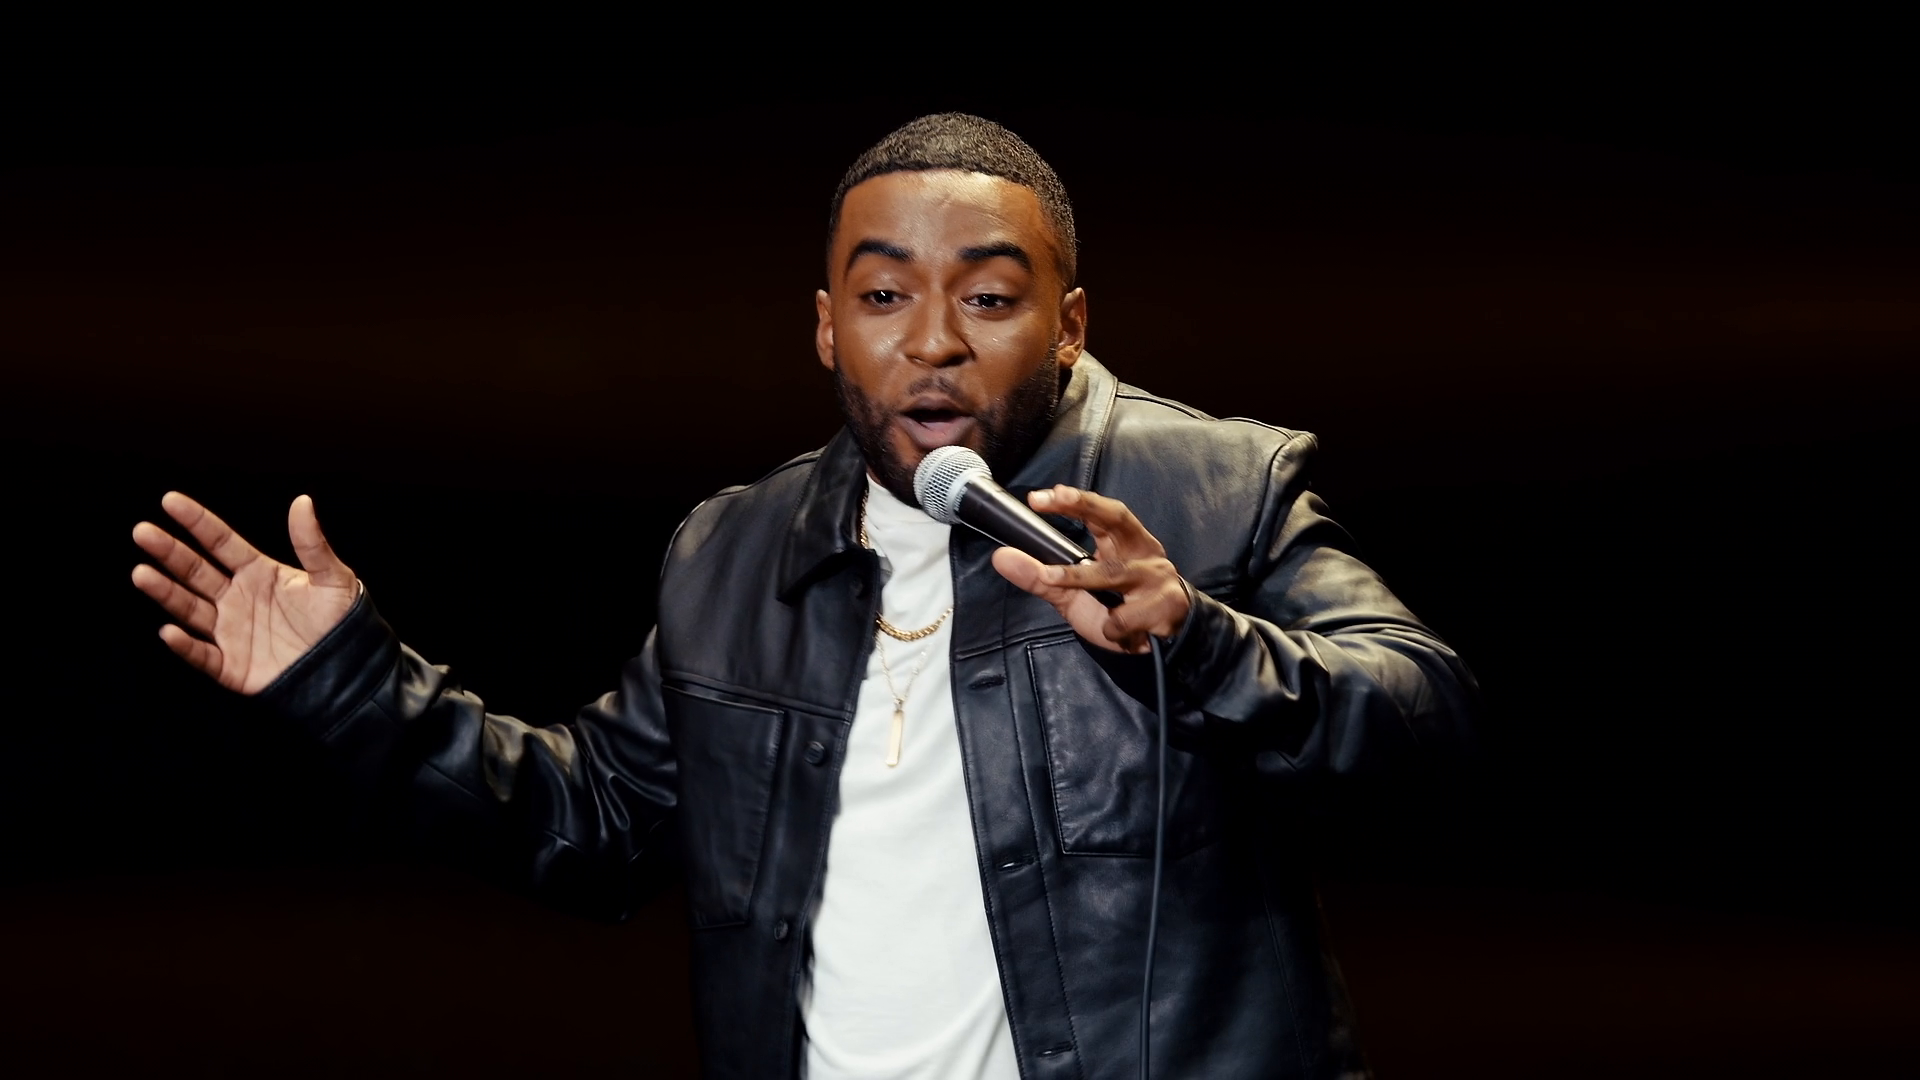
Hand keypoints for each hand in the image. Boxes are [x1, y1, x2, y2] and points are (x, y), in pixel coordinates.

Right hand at [131, 492, 358, 694]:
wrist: (349, 669)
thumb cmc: (342, 621)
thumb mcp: (333, 578)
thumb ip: (312, 544)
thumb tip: (302, 501)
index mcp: (258, 572)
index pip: (220, 542)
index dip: (196, 522)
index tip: (170, 501)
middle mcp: (236, 597)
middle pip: (195, 570)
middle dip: (169, 552)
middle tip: (142, 532)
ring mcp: (230, 631)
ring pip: (189, 608)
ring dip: (165, 592)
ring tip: (141, 573)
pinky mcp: (231, 665)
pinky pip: (202, 654)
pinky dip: (185, 645)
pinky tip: (169, 631)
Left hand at [990, 484, 1190, 653]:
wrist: (1161, 650)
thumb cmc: (1119, 612)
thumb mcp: (1073, 596)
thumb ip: (1040, 578)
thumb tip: (1000, 557)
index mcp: (1123, 543)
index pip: (1099, 512)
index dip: (1074, 500)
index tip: (1040, 498)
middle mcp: (1142, 551)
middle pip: (1116, 517)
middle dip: (1085, 505)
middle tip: (1054, 497)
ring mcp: (1157, 576)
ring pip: (1112, 573)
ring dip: (1080, 579)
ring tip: (1057, 582)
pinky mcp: (1167, 604)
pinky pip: (1125, 616)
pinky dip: (1112, 628)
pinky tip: (1118, 633)